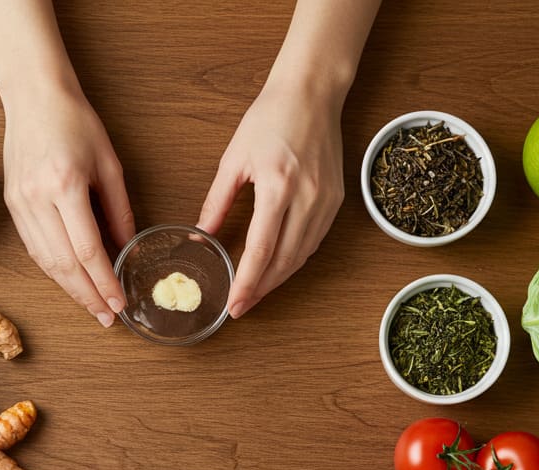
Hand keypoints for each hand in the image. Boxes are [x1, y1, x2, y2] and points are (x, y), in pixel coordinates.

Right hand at [2, 86, 135, 327]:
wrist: (33, 97)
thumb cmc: (76, 123)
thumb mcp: (110, 165)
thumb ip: (120, 211)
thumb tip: (129, 251)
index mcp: (64, 185)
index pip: (87, 250)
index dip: (104, 282)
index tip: (120, 303)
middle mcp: (37, 198)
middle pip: (63, 264)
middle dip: (87, 296)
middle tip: (107, 318)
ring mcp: (19, 204)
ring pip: (45, 261)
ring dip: (69, 289)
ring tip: (91, 307)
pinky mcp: (11, 205)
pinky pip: (33, 248)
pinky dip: (53, 269)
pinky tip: (70, 282)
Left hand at [197, 84, 344, 317]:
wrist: (312, 93)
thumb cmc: (270, 118)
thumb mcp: (233, 159)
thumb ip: (217, 201)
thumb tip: (202, 234)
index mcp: (278, 186)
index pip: (261, 250)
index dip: (246, 282)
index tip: (233, 304)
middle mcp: (307, 198)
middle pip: (284, 261)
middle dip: (261, 290)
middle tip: (241, 308)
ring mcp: (327, 201)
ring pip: (302, 256)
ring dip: (278, 279)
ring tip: (256, 293)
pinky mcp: (336, 200)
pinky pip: (314, 241)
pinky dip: (295, 260)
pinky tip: (278, 267)